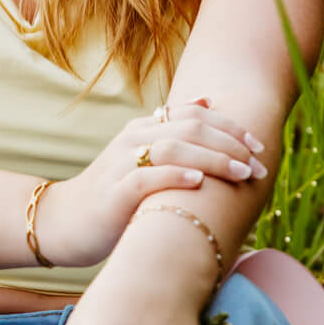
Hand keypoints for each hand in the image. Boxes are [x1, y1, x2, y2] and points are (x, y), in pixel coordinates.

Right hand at [33, 100, 264, 269]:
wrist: (64, 222)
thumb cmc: (112, 194)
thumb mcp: (142, 157)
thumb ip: (172, 131)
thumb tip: (206, 102)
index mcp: (143, 128)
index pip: (194, 115)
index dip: (230, 126)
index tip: (259, 144)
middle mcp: (133, 139)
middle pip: (190, 128)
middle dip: (230, 143)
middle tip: (258, 163)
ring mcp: (121, 164)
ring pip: (173, 148)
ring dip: (212, 158)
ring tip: (240, 171)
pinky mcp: (113, 193)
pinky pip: (146, 177)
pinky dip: (174, 175)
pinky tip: (198, 180)